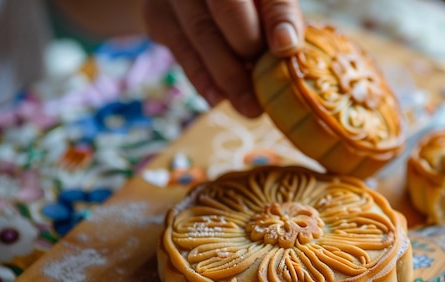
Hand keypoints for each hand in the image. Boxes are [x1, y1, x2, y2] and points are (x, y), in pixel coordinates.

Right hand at [142, 0, 304, 117]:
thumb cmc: (243, 6)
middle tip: (268, 86)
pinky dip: (202, 78)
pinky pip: (180, 49)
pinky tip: (218, 98)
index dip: (278, 16)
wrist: (192, 0)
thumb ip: (279, 18)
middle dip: (249, 49)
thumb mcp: (264, 5)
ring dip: (228, 76)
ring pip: (202, 31)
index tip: (286, 48)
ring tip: (250, 108)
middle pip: (228, 5)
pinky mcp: (156, 13)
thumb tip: (289, 47)